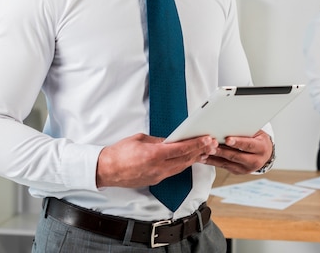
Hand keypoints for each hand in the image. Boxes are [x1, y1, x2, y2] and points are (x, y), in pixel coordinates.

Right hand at [96, 133, 217, 187]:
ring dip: (194, 159)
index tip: (207, 139)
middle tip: (212, 144)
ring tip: (205, 152)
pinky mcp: (155, 180)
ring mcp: (157, 176)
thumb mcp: (140, 139)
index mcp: (154, 154)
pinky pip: (173, 172)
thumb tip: (170, 140)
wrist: (106, 170)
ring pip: (181, 167)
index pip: (181, 149)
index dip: (196, 144)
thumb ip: (157, 140)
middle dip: (200, 151)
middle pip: (185, 159)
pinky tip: (189, 160)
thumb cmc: (119, 153)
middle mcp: (158, 167)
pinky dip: (183, 165)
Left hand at [204, 130, 272, 174]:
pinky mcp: (238, 171)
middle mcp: (255, 161)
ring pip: (228, 163)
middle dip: (222, 151)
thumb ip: (245, 130)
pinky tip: (205, 157)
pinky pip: (224, 167)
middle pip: (236, 156)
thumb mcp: (256, 132)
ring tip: (205, 151)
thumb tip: (231, 122)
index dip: (237, 142)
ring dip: (215, 157)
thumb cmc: (258, 138)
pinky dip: (213, 162)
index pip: (248, 145)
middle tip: (211, 146)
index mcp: (261, 148)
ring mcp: (246, 169)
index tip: (227, 139)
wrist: (264, 153)